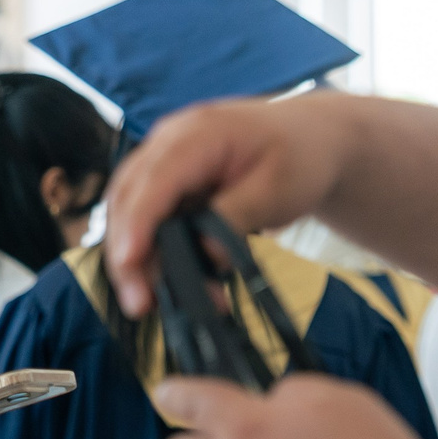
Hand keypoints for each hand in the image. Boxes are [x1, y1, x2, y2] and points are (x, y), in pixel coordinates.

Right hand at [102, 95, 356, 318]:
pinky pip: (146, 218)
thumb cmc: (299, 156)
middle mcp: (168, 141)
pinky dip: (153, 254)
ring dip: (137, 260)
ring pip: (128, 212)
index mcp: (198, 133)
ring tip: (161, 305)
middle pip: (127, 197)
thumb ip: (238, 217)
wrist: (311, 138)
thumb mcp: (278, 189)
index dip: (138, 222)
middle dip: (126, 253)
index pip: (154, 179)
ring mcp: (163, 160)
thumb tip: (204, 253)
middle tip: (141, 305)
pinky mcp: (167, 182)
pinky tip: (175, 286)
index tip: (130, 262)